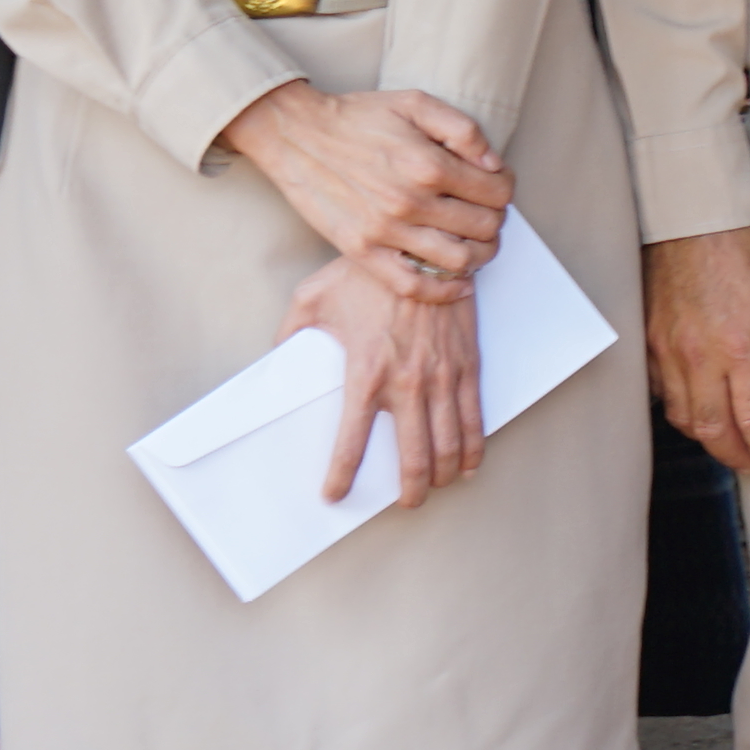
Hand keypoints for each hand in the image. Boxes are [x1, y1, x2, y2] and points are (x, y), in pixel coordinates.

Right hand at [223, 82, 508, 287]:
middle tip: (487, 214)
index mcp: (428, 164)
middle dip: (496, 221)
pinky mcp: (363, 252)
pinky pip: (414, 286)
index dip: (506, 189)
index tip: (497, 186)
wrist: (297, 135)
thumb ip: (462, 129)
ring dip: (480, 255)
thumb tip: (493, 164)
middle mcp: (411, 201)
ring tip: (476, 244)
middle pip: (484, 228)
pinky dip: (444, 290)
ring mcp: (386, 231)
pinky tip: (458, 281)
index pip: (497, 192)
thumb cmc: (357, 117)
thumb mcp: (415, 103)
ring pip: (459, 261)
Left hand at [288, 254, 479, 510]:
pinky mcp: (468, 365)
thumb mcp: (313, 298)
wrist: (427, 246)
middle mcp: (407, 383)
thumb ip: (290, 332)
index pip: (351, 441)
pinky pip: (474, 418)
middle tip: (404, 503)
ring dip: (441, 475)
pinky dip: (472, 449)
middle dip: (409, 490)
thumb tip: (275, 356)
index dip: (341, 475)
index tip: (334, 495)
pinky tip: (467, 465)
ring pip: (447, 445)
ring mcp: (442, 377)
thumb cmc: (369, 272)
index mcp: (365, 372)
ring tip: (433, 488)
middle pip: (413, 457)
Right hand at [642, 223, 749, 476]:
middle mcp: (699, 356)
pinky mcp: (647, 337)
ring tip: (724, 441)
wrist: (692, 212)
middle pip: (713, 429)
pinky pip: (657, 388)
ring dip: (705, 436)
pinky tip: (691, 405)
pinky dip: (675, 405)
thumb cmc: (744, 245)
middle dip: (734, 455)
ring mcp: (667, 349)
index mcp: (741, 347)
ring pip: (681, 414)